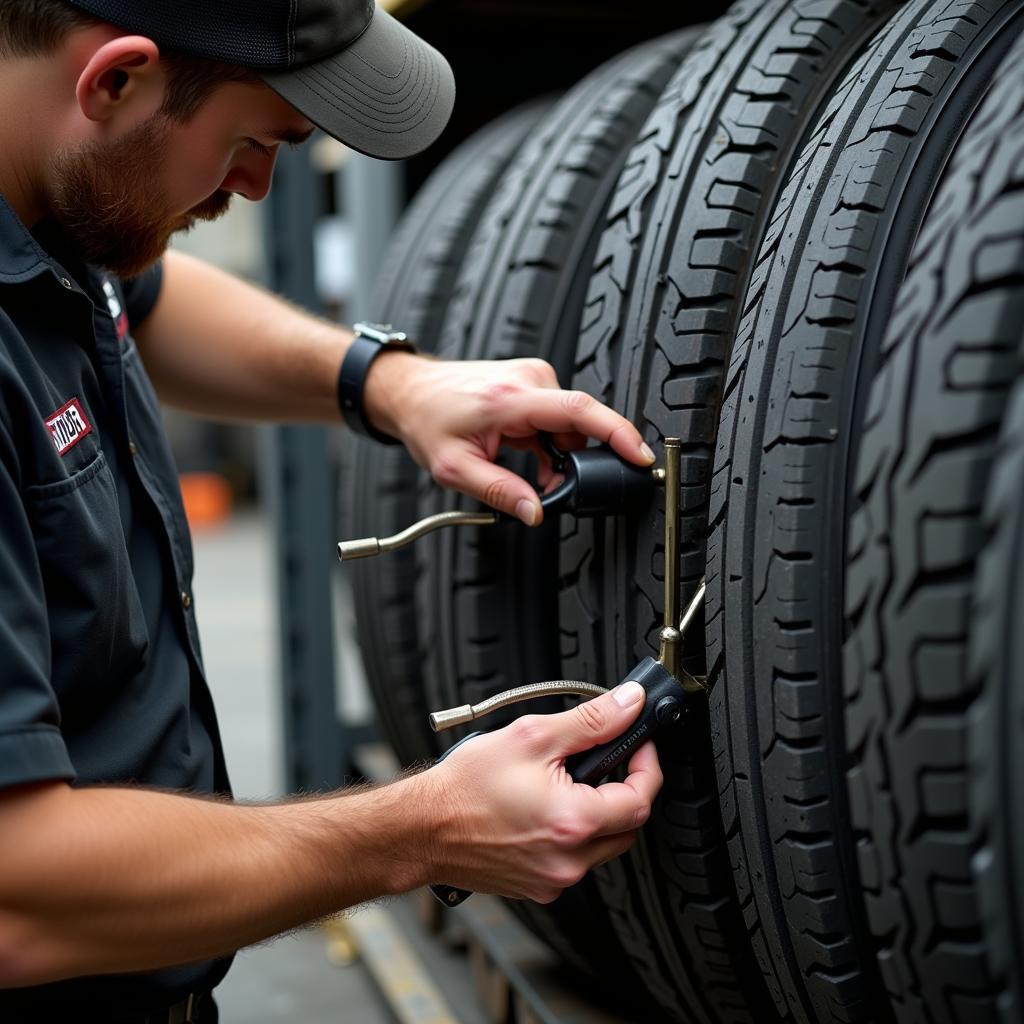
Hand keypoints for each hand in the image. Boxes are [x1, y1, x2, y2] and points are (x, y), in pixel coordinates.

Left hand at [363, 353, 654, 523]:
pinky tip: (530, 455)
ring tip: (525, 468)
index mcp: (511, 399)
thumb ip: (500, 492)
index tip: (640, 455)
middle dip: (575, 461)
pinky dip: (551, 443)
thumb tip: (535, 512)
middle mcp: (528, 380)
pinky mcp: (532, 382)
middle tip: (549, 488)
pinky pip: (559, 417)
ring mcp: (532, 377)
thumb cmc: (428, 421)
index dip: (618, 433)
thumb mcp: (456, 469)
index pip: (580, 411)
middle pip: (579, 424)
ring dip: (560, 454)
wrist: (410, 391)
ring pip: (569, 424)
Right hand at [424, 681, 662, 902]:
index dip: (646, 766)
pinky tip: (542, 811)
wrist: (421, 828)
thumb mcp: (531, 736)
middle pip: (626, 826)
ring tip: (562, 783)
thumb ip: (590, 720)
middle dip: (622, 790)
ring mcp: (554, 879)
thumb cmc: (465, 786)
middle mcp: (569, 860)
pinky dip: (570, 835)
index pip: (641, 799)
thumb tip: (629, 704)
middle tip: (601, 761)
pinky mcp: (538, 887)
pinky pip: (573, 860)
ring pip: (601, 845)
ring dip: (595, 813)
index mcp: (573, 822)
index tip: (637, 744)